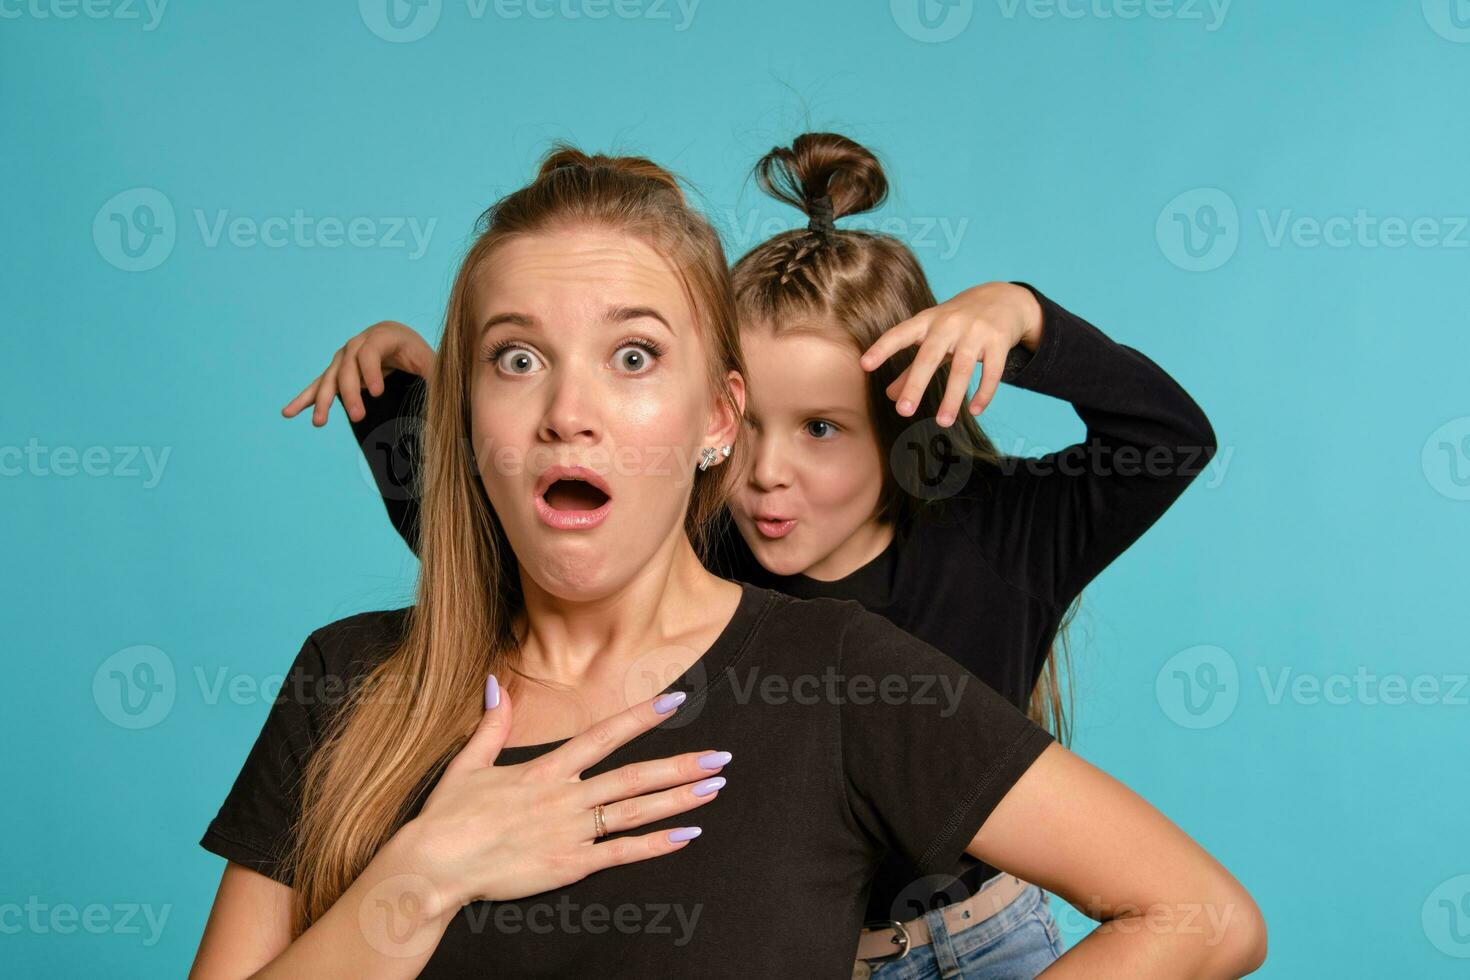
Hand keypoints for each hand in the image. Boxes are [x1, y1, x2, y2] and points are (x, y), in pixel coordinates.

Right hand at [281, 321, 434, 425]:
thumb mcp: (432, 361)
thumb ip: (435, 372)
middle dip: (349, 392)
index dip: (371, 371)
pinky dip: (306, 398)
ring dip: (323, 399)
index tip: (376, 393)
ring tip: (320, 422)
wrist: (405, 343)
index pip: (371, 351)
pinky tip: (289, 413)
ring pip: (331, 377)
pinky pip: (320, 384)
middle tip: (358, 416)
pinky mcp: (338, 371)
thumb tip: (447, 391)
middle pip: (347, 366)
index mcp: (384, 335)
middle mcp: (359, 343)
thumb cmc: (422, 353)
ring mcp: (345, 357)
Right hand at [390, 679, 727, 913]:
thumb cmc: (447, 818)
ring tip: (715, 788)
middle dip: (681, 765)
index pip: (604, 736)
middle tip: (722, 757)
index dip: (642, 717)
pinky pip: (622, 853)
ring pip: (636, 812)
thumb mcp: (469, 763)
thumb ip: (491, 724)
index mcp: (545, 770)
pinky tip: (686, 835)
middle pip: (634, 777)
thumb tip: (494, 682)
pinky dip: (656, 845)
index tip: (677, 702)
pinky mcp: (569, 865)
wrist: (433, 867)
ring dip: (679, 800)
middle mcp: (565, 798)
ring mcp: (571, 833)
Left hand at [858, 282, 1043, 427]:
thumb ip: (910, 367)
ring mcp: (975, 332)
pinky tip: (975, 411)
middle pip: (930, 356)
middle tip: (903, 411)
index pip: (900, 334)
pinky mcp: (999, 342)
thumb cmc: (958, 321)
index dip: (882, 348)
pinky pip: (992, 372)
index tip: (864, 365)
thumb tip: (889, 396)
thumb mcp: (932, 337)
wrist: (1003, 298)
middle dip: (916, 384)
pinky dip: (984, 393)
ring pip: (963, 368)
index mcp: (927, 321)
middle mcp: (949, 324)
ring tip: (943, 422)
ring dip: (953, 398)